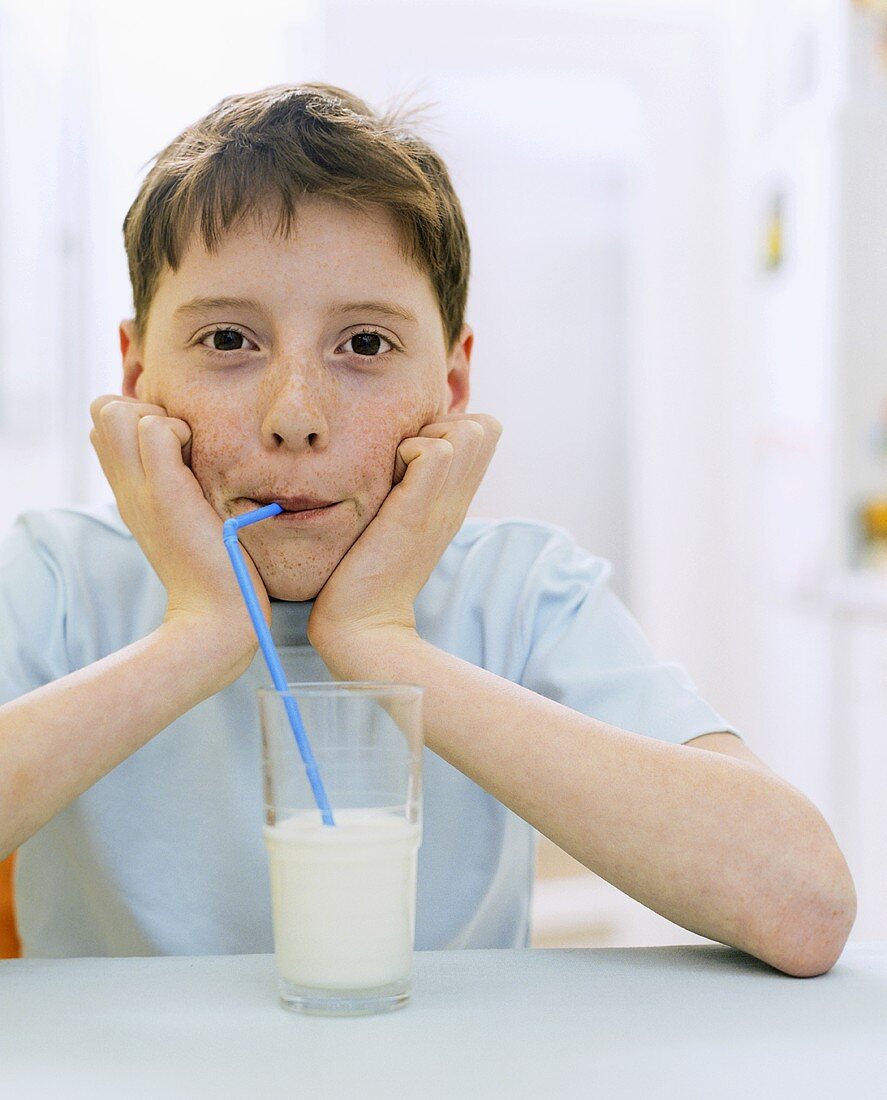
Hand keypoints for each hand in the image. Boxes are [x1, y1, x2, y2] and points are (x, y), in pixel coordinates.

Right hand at [89, 394, 269, 649]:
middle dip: (142, 408)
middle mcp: (126, 487)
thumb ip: (183, 489)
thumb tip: (196, 455)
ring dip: (160, 418)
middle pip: (101, 408)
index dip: (138, 416)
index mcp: (131, 491)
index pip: (105, 423)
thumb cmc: (218, 573)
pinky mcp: (164, 493)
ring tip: (189, 456)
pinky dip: (181, 432)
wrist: (217, 618)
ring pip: (117, 410)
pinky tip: (202, 467)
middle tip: (181, 445)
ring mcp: (140, 489)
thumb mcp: (191, 522)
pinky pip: (156, 429)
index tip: (176, 446)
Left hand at [307, 412, 502, 653]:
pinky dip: (405, 452)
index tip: (411, 454)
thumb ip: (405, 486)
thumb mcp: (396, 518)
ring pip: (466, 429)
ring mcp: (444, 505)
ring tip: (393, 473)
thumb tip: (393, 450)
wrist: (362, 624)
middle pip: (483, 425)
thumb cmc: (364, 572)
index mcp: (454, 499)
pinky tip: (383, 485)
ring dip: (423, 437)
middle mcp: (458, 499)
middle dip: (440, 424)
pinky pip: (433, 451)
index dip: (449, 425)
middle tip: (403, 461)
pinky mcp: (418, 512)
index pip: (484, 431)